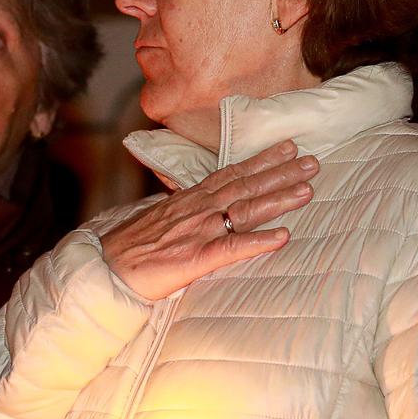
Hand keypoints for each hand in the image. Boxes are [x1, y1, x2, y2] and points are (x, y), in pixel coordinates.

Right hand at [100, 139, 317, 299]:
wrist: (104, 270)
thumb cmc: (130, 248)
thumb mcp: (160, 219)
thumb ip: (187, 210)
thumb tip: (207, 205)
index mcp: (189, 200)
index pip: (231, 173)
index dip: (261, 160)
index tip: (287, 148)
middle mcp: (197, 210)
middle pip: (245, 185)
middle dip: (280, 172)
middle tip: (313, 161)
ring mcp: (196, 232)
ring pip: (244, 210)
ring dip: (277, 199)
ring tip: (307, 190)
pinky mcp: (194, 259)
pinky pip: (232, 248)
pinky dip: (258, 241)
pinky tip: (283, 237)